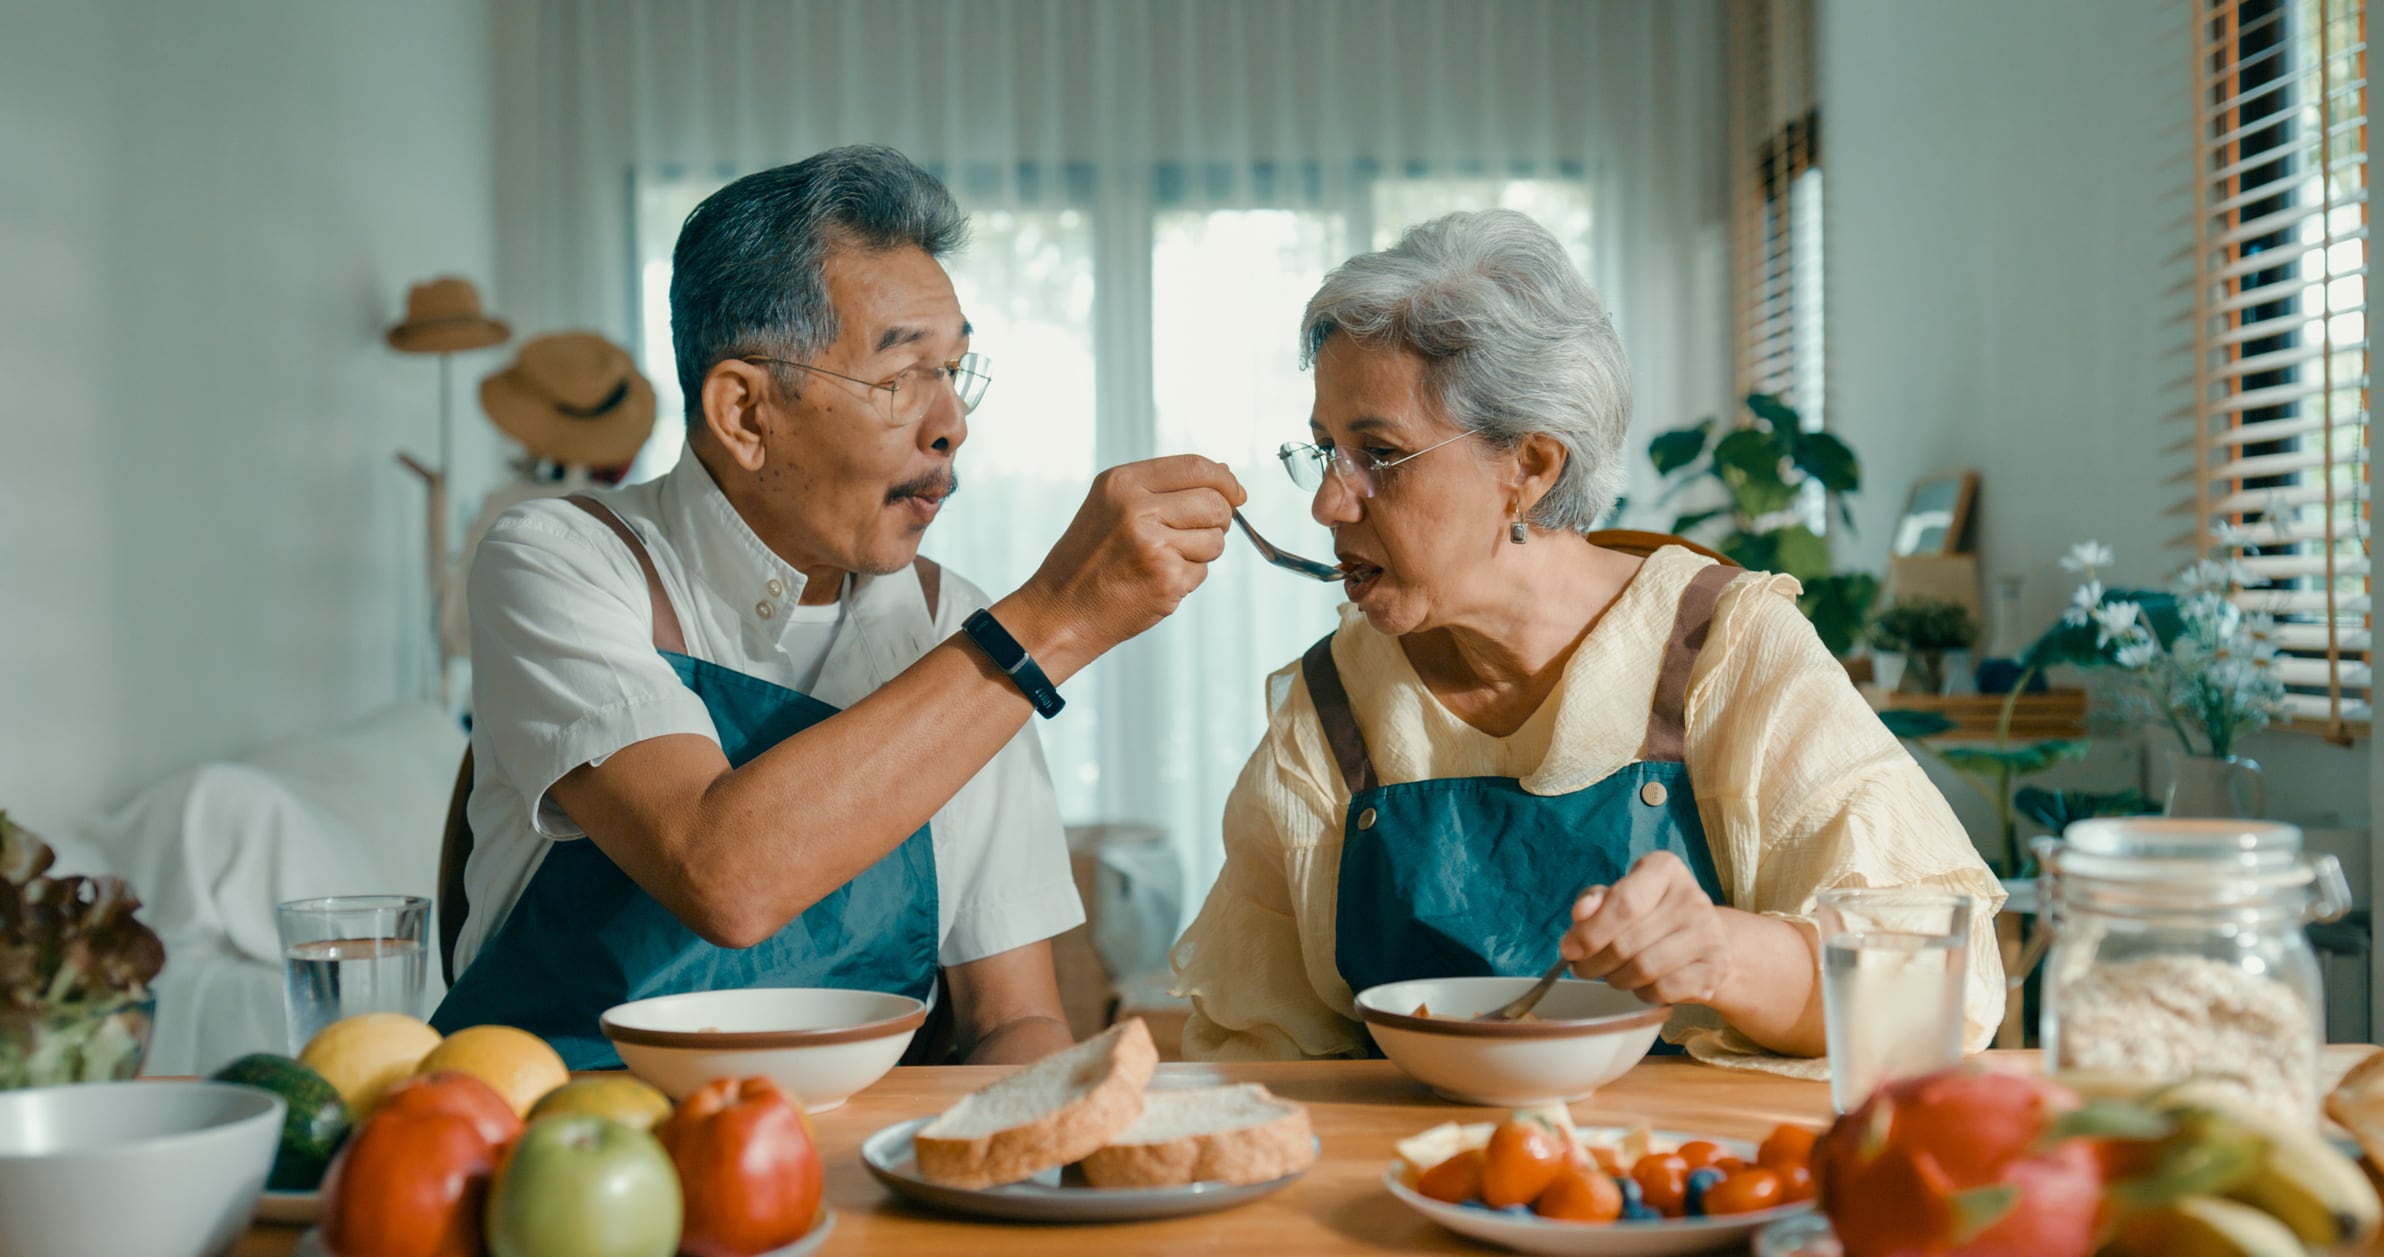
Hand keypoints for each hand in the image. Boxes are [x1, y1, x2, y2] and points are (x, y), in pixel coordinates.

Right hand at [1001, 455, 1245, 677]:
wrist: (1060, 610)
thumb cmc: (1089, 559)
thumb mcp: (1112, 506)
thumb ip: (1165, 487)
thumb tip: (1225, 475)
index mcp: (1122, 482)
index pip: (1196, 466)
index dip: (1226, 480)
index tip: (1236, 494)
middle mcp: (1136, 508)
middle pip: (1215, 503)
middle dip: (1218, 520)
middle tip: (1194, 535)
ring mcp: (1153, 545)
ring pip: (1215, 540)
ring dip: (1201, 552)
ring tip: (1162, 560)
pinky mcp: (1166, 579)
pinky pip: (1201, 572)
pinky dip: (1186, 579)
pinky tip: (1154, 582)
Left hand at [1559, 851, 1731, 1005]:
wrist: (1701, 938)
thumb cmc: (1649, 914)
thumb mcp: (1620, 896)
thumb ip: (1595, 901)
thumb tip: (1580, 913)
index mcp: (1664, 869)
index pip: (1623, 903)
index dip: (1590, 932)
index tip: (1568, 948)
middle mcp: (1692, 897)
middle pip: (1627, 942)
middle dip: (1593, 962)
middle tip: (1581, 968)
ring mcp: (1708, 934)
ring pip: (1643, 969)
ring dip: (1616, 979)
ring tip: (1610, 974)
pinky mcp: (1715, 968)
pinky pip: (1664, 989)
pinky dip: (1642, 992)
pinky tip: (1640, 983)